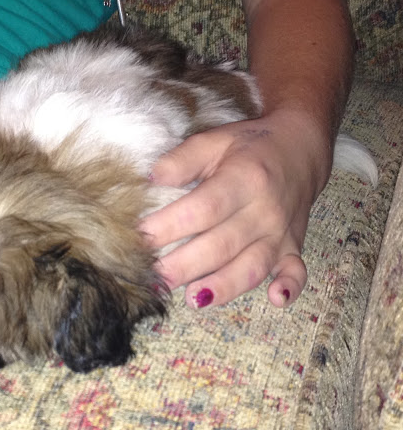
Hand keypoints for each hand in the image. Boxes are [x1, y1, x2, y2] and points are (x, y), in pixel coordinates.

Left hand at [140, 110, 331, 308]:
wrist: (300, 147)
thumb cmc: (248, 147)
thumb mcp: (214, 141)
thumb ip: (182, 159)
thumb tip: (151, 178)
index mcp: (243, 179)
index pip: (202, 209)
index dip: (170, 226)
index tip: (140, 237)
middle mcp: (264, 210)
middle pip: (221, 245)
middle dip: (185, 265)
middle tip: (154, 278)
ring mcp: (281, 233)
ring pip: (252, 266)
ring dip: (223, 286)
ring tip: (193, 299)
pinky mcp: (293, 248)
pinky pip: (296, 272)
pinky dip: (290, 288)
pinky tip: (275, 300)